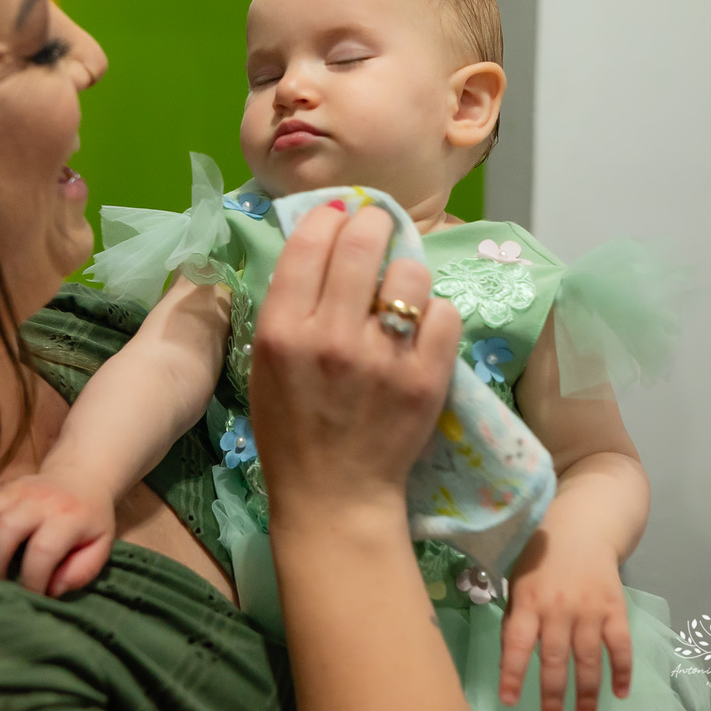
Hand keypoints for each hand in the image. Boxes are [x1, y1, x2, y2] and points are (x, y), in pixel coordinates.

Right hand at [0, 472, 114, 596]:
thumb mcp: (101, 544)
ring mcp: (15, 489)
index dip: (32, 580)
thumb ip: (82, 569)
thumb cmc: (89, 519)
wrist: (81, 477)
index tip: (31, 597)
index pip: (43, 550)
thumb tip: (52, 590)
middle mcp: (38, 499)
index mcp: (68, 516)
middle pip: (6, 529)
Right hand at [246, 203, 470, 710]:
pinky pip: (445, 314)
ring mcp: (382, 359)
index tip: (340, 215)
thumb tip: (323, 240)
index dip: (329, 217)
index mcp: (282, 331)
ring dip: (407, 273)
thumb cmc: (290, 428)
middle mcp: (330, 338)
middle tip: (378, 229)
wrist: (333, 495)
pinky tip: (422, 329)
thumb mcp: (265, 363)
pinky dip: (436, 315)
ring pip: (411, 274)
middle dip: (373, 224)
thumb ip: (289, 305)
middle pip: (363, 243)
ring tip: (401, 290)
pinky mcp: (425, 379)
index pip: (310, 243)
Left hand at [499, 532, 632, 710]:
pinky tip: (621, 692)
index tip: (509, 700)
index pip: (517, 643)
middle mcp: (557, 608)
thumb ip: (514, 620)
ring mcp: (589, 609)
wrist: (582, 529)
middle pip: (555, 658)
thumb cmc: (542, 560)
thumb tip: (509, 661)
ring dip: (587, 692)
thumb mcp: (518, 583)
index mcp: (528, 601)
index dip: (513, 673)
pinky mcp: (615, 609)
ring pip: (588, 658)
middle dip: (553, 694)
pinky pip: (620, 645)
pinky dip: (622, 670)